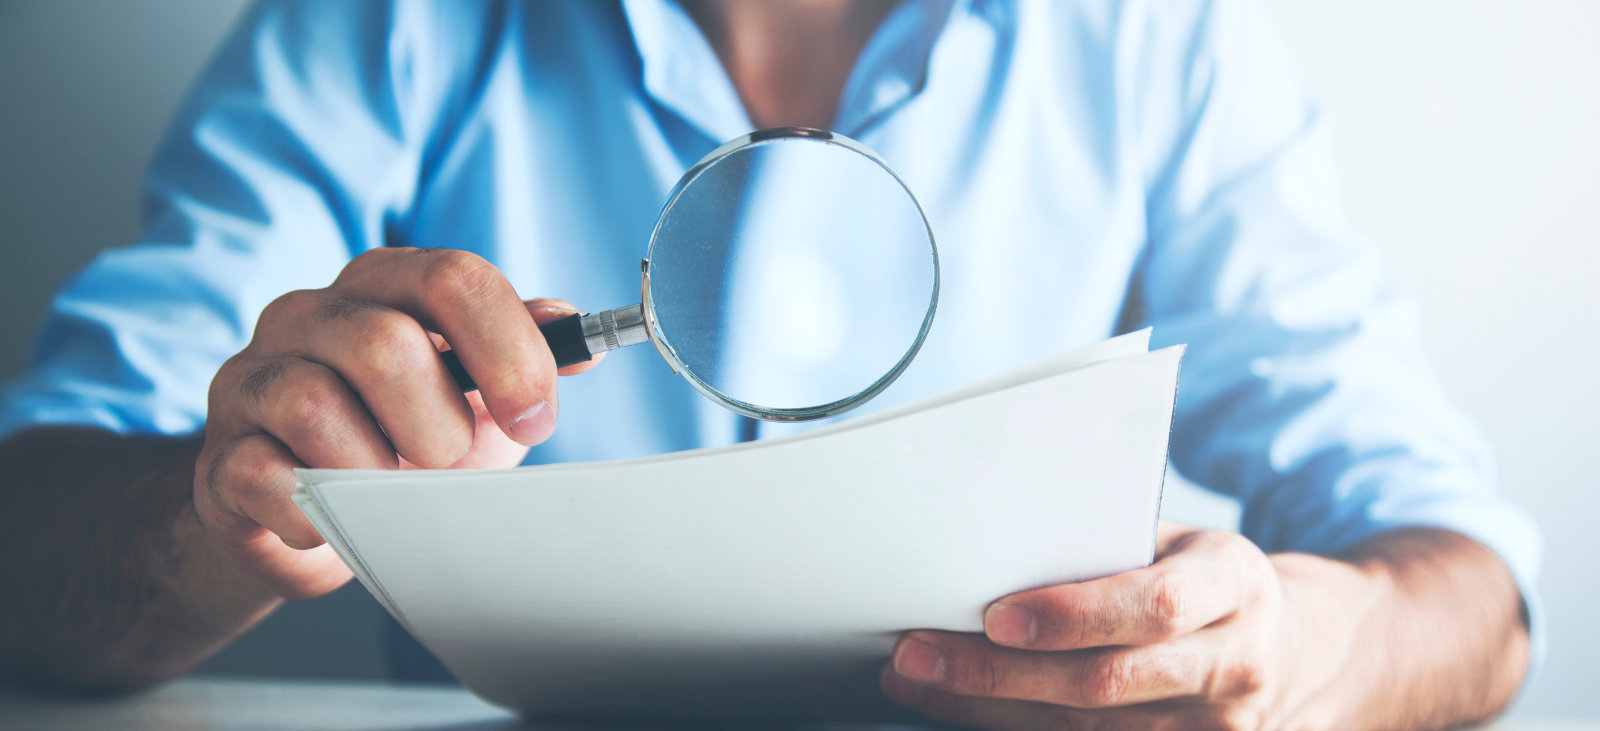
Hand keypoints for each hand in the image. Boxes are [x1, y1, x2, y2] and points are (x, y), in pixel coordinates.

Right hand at [193, 248, 601, 598]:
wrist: (305, 517)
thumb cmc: (402, 442)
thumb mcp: (477, 395)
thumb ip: (525, 354)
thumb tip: (582, 332)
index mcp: (385, 283)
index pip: (454, 278)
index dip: (508, 352)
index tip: (536, 419)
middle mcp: (310, 313)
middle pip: (385, 344)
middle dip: (438, 426)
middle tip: (445, 461)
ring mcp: (252, 377)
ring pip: (316, 406)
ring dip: (375, 471)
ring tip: (387, 489)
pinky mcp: (218, 454)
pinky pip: (266, 476)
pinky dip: (318, 513)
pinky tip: (334, 518)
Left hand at [880, 521, 1367, 729]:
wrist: (1289, 649)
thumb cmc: (1203, 580)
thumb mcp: (1177, 541)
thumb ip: (1107, 542)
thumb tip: (994, 540)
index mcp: (1234, 585)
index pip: (1154, 606)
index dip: (1073, 614)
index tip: (995, 612)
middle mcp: (1235, 665)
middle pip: (1105, 682)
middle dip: (997, 672)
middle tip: (917, 652)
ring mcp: (1219, 730)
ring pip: (1088, 730)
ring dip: (988, 709)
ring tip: (918, 678)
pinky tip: (962, 711)